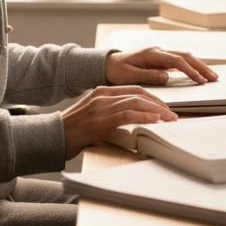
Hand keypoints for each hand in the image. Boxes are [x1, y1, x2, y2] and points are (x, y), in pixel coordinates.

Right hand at [60, 85, 176, 158]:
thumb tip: (131, 120)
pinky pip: (128, 115)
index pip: (134, 89)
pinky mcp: (101, 120)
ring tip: (170, 118)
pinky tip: (155, 120)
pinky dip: (144, 116)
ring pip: (136, 103)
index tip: (163, 106)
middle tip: (172, 113)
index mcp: (102, 91)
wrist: (53, 136)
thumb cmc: (72, 130)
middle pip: (138, 94)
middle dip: (158, 103)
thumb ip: (110, 112)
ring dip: (156, 111)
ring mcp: (101, 106)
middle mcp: (103, 95)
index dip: (152, 97)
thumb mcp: (93, 115)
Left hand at [104, 47, 218, 86]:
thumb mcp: (129, 76)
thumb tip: (166, 77)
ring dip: (198, 65)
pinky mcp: (160, 59)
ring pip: (184, 57)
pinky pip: (179, 61)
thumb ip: (148, 76)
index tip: (200, 80)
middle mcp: (158, 51)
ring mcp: (160, 54)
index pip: (176, 61)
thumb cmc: (116, 70)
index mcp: (151, 53)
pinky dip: (191, 66)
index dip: (190, 70)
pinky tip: (198, 73)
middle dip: (201, 66)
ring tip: (211, 76)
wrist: (107, 64)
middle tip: (214, 78)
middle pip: (185, 56)